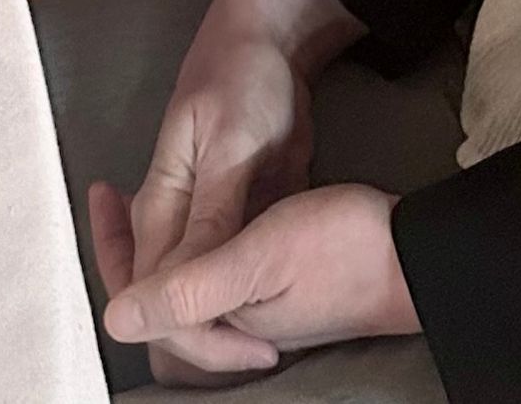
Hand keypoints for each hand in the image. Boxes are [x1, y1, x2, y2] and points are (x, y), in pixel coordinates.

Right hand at [85, 0, 358, 379]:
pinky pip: (233, 272)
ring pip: (203, 294)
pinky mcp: (237, 219)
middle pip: (172, 303)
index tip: (250, 350)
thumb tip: (183, 283)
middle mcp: (176, 224)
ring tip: (273, 342)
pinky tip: (277, 312)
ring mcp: (206, 223)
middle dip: (209, 339)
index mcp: (161, 206)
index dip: (193, 330)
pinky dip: (247, 296)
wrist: (272, 43)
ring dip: (228, 322)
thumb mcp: (230, 144)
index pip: (156, 291)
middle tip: (264, 353)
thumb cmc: (242, 80)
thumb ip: (210, 213)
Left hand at [100, 184, 418, 375]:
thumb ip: (190, 289)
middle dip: (128, 248)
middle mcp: (234, 328)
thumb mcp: (259, 258)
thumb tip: (116, 319)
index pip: (145, 308)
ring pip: (184, 283)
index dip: (116, 252)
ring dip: (156, 242)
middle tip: (108, 194)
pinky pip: (213, 272)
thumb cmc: (342, 249)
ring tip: (135, 196)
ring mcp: (256, 311)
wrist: (415, 246)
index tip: (104, 193)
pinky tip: (196, 208)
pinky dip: (191, 240)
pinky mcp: (276, 290)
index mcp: (222, 326)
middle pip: (159, 298)